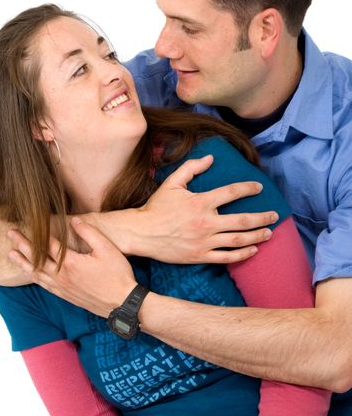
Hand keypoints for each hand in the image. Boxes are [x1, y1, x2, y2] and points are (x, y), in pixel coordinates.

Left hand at [7, 218, 137, 316]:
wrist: (122, 304)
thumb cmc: (117, 276)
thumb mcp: (106, 249)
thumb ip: (89, 233)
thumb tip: (74, 221)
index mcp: (70, 263)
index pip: (47, 245)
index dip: (35, 233)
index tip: (24, 224)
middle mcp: (61, 276)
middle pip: (36, 258)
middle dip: (22, 245)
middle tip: (10, 234)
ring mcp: (62, 288)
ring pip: (37, 274)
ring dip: (23, 263)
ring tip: (11, 254)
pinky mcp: (66, 296)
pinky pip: (44, 285)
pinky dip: (34, 278)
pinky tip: (31, 274)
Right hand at [138, 155, 276, 263]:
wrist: (141, 233)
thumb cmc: (156, 207)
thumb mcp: (172, 183)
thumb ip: (191, 168)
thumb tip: (210, 159)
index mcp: (201, 202)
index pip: (232, 193)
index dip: (248, 188)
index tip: (259, 188)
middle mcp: (206, 222)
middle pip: (242, 220)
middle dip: (262, 217)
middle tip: (274, 215)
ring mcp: (204, 241)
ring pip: (238, 240)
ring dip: (257, 236)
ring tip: (269, 233)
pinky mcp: (200, 256)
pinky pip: (226, 257)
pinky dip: (242, 254)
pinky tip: (253, 249)